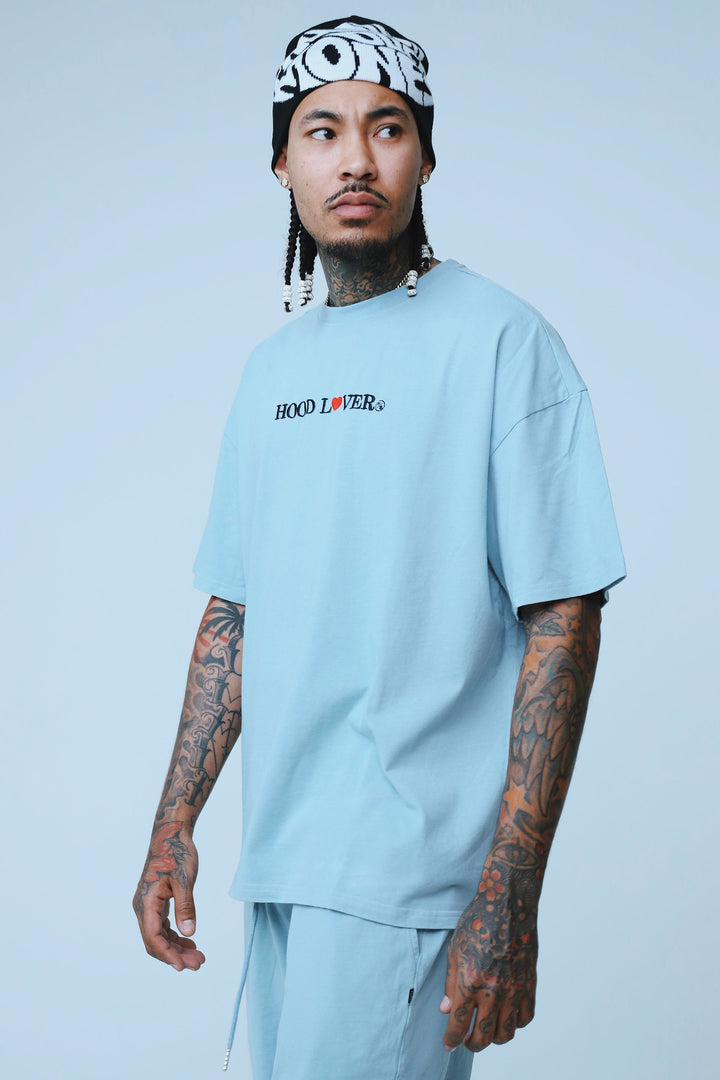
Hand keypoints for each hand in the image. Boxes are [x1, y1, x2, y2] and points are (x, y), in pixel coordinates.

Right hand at [132, 821, 205, 970]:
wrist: (170, 834)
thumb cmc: (176, 853)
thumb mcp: (184, 880)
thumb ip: (186, 906)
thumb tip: (189, 932)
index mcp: (146, 903)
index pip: (153, 938)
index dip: (168, 954)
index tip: (183, 966)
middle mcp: (143, 907)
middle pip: (155, 941)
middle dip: (175, 955)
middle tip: (198, 963)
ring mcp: (148, 905)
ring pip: (159, 936)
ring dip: (176, 948)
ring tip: (198, 956)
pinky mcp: (156, 902)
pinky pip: (162, 927)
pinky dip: (175, 936)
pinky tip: (190, 941)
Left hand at [440, 869, 537, 1051]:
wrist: (508, 904)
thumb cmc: (478, 921)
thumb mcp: (455, 950)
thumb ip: (451, 983)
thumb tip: (446, 1009)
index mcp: (470, 981)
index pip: (458, 1024)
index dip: (451, 1040)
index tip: (448, 1044)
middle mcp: (493, 990)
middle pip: (483, 1036)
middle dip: (471, 1044)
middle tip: (466, 1040)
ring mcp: (514, 989)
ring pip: (506, 1034)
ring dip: (494, 1037)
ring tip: (486, 1030)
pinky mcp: (529, 984)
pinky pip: (525, 1018)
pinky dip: (515, 1023)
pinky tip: (506, 1015)